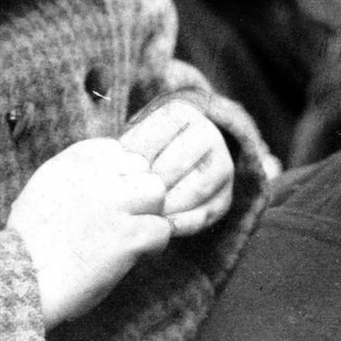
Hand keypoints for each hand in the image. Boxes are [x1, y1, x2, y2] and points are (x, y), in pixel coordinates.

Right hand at [7, 138, 168, 329]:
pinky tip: (135, 256)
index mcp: (75, 161)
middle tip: (123, 219)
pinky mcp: (128, 235)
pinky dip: (153, 245)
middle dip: (137, 193)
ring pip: (156, 191)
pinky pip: (162, 229)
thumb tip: (107, 173)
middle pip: (141, 168)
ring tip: (131, 234)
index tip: (109, 199)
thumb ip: (78, 175)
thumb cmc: (29, 243)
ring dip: (149, 213)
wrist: (20, 280)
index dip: (119, 176)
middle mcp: (97, 175)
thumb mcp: (45, 188)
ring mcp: (114, 202)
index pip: (119, 151)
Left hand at [120, 99, 233, 237]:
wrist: (175, 160)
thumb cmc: (143, 153)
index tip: (119, 178)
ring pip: (197, 188)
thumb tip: (113, 175)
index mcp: (181, 112)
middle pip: (176, 164)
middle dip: (151, 188)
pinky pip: (207, 211)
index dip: (134, 164)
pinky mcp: (226, 194)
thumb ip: (123, 153)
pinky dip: (184, 223)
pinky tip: (164, 227)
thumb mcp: (132, 142)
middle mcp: (208, 132)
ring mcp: (222, 162)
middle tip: (131, 203)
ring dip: (169, 206)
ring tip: (147, 215)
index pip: (153, 139)